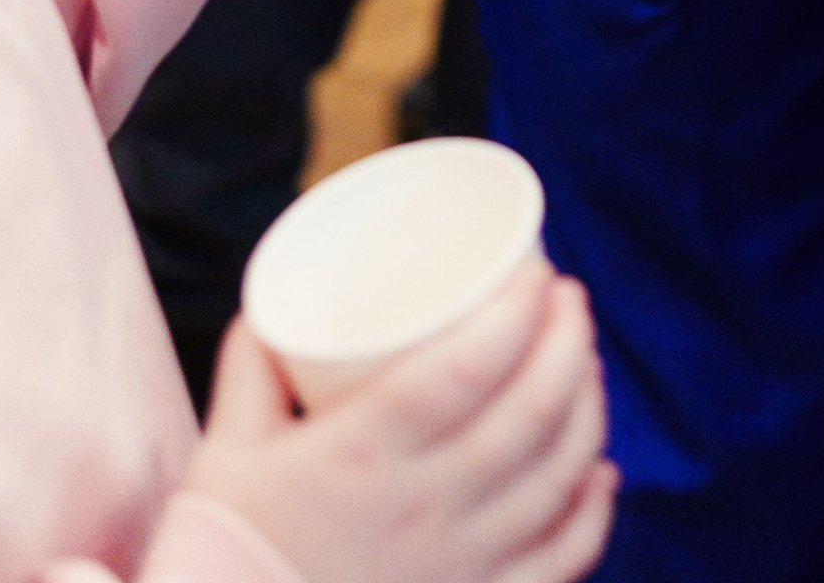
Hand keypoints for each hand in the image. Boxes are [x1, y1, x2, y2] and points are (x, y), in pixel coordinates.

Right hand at [187, 268, 616, 582]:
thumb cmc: (223, 552)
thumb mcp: (225, 452)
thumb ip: (252, 367)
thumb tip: (274, 300)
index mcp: (359, 459)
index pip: (464, 371)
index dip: (517, 313)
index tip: (538, 270)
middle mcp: (421, 513)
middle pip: (528, 415)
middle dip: (567, 342)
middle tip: (569, 298)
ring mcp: (457, 570)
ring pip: (557, 480)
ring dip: (587, 410)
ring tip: (584, 362)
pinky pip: (560, 561)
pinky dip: (592, 512)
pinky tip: (600, 472)